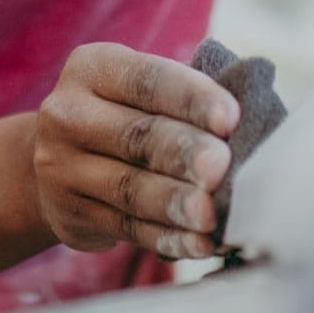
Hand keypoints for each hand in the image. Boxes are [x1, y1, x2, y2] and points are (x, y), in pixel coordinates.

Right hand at [32, 42, 239, 258]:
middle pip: (135, 136)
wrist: (59, 161)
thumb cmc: (128, 116)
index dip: (190, 99)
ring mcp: (61, 168)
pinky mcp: (71, 214)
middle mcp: (68, 114)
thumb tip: (254, 125)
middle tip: (221, 168)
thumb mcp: (142, 92)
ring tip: (212, 215)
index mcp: (93, 68)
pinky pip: (127, 228)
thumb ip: (188, 100)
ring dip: (175, 203)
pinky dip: (168, 238)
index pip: (146, 81)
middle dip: (183, 153)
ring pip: (129, 188)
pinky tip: (200, 244)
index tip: (230, 118)